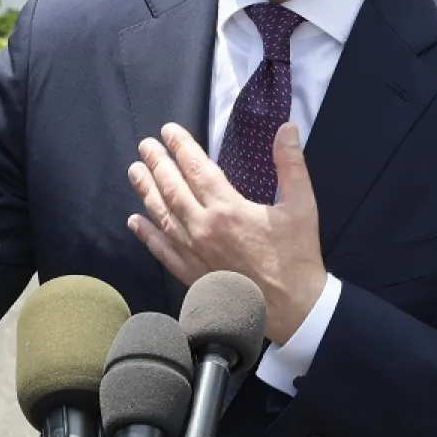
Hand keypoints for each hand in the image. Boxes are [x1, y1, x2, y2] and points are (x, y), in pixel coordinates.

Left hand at [127, 121, 326, 344]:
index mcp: (228, 208)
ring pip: (162, 216)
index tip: (168, 131)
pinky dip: (146, 234)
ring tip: (134, 171)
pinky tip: (134, 221)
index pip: (196, 168)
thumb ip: (291, 163)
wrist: (293, 309)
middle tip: (145, 145)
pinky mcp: (192, 274)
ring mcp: (194, 253)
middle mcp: (204, 228)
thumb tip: (286, 127)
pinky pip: (162, 251)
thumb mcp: (302, 205)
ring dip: (146, 191)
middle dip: (157, 163)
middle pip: (172, 188)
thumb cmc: (297, 256)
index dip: (180, 146)